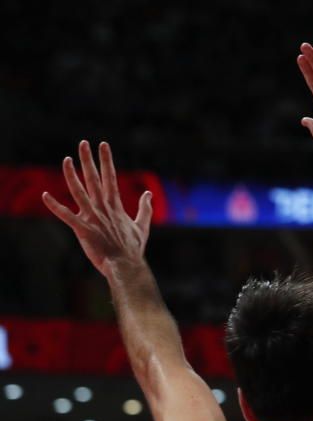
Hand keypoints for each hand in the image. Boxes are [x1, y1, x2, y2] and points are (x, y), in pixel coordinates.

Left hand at [41, 140, 151, 276]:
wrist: (126, 266)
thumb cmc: (133, 249)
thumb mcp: (142, 226)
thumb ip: (145, 208)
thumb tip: (148, 194)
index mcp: (115, 206)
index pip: (110, 178)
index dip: (106, 160)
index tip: (103, 145)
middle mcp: (103, 208)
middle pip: (94, 179)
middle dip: (88, 160)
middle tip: (83, 143)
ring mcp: (93, 218)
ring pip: (79, 192)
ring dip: (71, 175)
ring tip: (66, 159)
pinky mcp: (83, 230)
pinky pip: (67, 216)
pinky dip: (55, 206)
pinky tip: (45, 196)